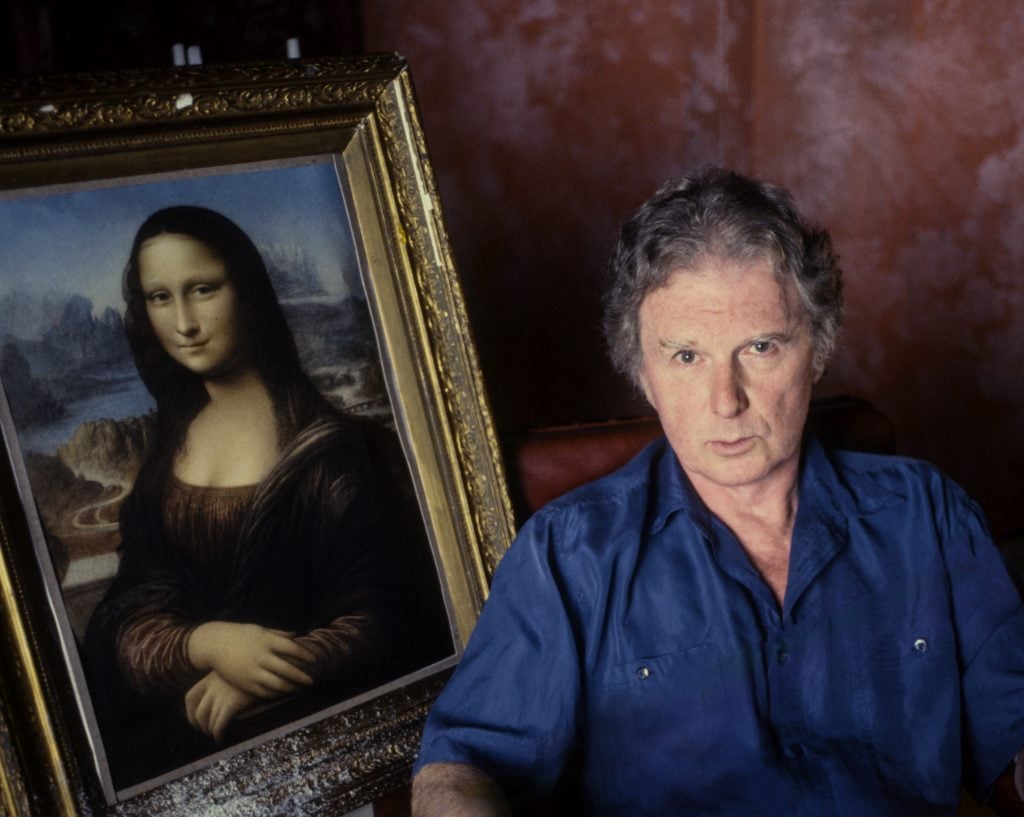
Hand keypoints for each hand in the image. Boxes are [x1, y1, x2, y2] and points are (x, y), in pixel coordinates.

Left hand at [184, 671, 255, 742]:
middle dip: (201, 726)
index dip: (190, 713)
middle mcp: (212, 687)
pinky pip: (218, 726)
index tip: (196, 721)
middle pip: (197, 713)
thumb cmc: (256, 671)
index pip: (190, 698)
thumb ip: (225, 682)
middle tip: (208, 732)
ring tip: (218, 736)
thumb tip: (221, 699)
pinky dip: (218, 735)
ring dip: (211, 732)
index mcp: (211, 678)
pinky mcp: (231, 704)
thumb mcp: (235, 672)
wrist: (269, 667)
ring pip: (208, 722)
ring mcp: (221, 696)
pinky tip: (222, 739)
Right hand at [187, 621, 315, 697]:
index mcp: (267, 641)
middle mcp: (261, 656)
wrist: (214, 644)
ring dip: (291, 688)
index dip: (305, 655)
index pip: (292, 648)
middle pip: (287, 669)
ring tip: (299, 689)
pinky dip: (276, 694)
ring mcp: (253, 671)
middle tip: (312, 681)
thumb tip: (296, 635)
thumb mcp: (259, 630)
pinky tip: (283, 693)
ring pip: (277, 684)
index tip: (314, 660)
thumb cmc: (239, 634)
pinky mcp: (245, 683)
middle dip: (302, 676)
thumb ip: (278, 634)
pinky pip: (264, 692)